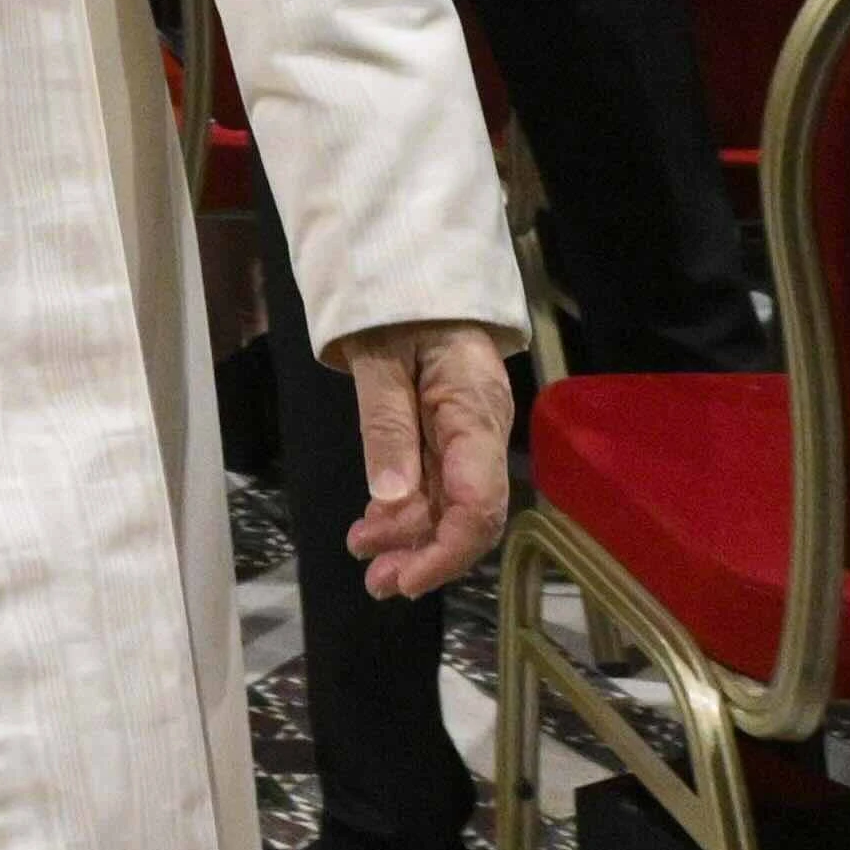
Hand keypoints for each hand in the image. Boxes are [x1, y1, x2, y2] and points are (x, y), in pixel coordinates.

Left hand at [328, 318, 513, 598]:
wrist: (418, 266)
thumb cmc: (400, 299)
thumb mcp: (382, 353)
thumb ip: (386, 423)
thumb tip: (388, 499)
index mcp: (476, 412)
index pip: (479, 503)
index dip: (446, 551)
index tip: (405, 579)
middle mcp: (482, 433)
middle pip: (468, 514)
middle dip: (425, 555)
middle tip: (375, 583)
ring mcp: (467, 435)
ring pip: (450, 505)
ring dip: (411, 539)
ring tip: (367, 562)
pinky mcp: (450, 434)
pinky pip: (435, 485)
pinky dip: (406, 511)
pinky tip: (375, 527)